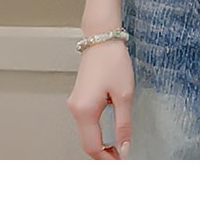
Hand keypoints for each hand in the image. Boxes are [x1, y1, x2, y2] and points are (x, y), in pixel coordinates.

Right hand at [67, 39, 133, 158]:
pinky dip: (96, 132)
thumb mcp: (124, 94)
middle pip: (87, 143)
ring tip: (118, 147)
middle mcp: (75, 109)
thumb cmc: (113, 61)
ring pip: (86, 133)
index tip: (122, 162)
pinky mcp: (79, 97)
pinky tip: (109, 133)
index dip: (108, 159)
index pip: (93, 147)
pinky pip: (86, 122)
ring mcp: (75, 103)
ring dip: (100, 143)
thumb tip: (124, 147)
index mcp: (84, 111)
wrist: (101, 37)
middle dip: (103, 154)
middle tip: (121, 157)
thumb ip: (123, 124)